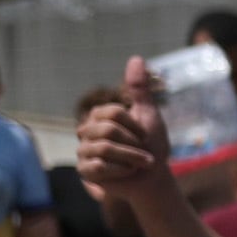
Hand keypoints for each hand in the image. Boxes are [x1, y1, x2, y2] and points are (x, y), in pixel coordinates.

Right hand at [73, 62, 175, 199]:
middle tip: (143, 152)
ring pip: (105, 148)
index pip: (113, 113)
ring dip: (131, 158)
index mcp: (98, 116)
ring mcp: (83, 151)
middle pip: (109, 130)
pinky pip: (99, 167)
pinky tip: (126, 173)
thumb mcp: (148, 115)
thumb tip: (135, 58)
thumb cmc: (151, 146)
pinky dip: (121, 171)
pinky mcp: (85, 171)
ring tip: (139, 164)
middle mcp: (86, 131)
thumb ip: (139, 89)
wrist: (154, 177)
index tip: (143, 135)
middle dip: (134, 144)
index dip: (135, 126)